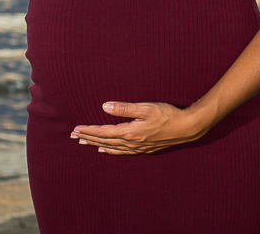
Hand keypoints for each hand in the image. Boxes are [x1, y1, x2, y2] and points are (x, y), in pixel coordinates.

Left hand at [70, 102, 209, 154]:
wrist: (187, 128)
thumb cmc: (167, 115)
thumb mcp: (146, 107)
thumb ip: (124, 108)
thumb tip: (105, 106)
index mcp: (129, 132)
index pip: (103, 131)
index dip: (89, 130)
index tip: (76, 128)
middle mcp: (131, 142)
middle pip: (104, 141)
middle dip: (88, 137)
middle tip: (73, 136)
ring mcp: (137, 147)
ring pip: (111, 147)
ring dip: (96, 144)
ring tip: (84, 142)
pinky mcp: (144, 148)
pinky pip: (122, 152)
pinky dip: (111, 151)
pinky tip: (106, 150)